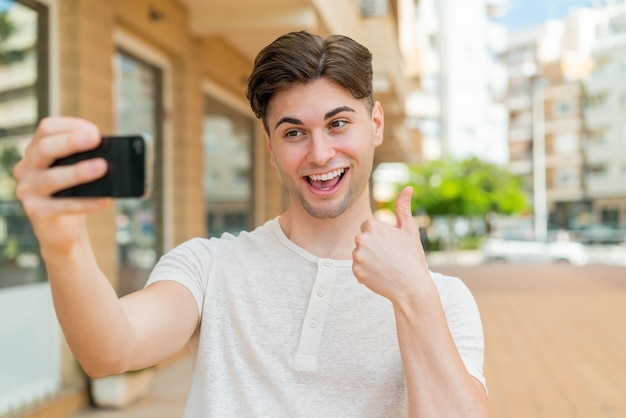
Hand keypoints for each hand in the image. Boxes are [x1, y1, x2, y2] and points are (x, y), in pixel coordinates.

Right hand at [12, 117, 109, 254]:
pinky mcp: (36, 211)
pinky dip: (85, 202)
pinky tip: (103, 200)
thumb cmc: (73, 192)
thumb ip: (88, 159)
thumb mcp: (78, 170)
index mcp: (36, 150)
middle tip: (95, 139)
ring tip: (102, 167)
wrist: (60, 228)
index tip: (94, 132)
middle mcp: (27, 167)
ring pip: (52, 178)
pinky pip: (63, 206)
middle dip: (71, 142)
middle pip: (45, 148)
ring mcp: (28, 190)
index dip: (70, 127)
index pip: (47, 128)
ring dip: (78, 172)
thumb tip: (112, 157)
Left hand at [352, 186, 430, 304]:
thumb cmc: (412, 256)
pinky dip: (367, 272)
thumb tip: (408, 188)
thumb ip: (403, 207)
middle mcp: (361, 239)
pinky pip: (358, 269)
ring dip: (369, 259)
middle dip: (373, 247)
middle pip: (362, 240)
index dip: (381, 236)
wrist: (411, 287)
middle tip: (389, 256)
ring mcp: (357, 257)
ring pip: (360, 254)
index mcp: (371, 226)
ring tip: (385, 266)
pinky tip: (380, 275)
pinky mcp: (356, 272)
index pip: (368, 226)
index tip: (391, 244)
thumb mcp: (409, 230)